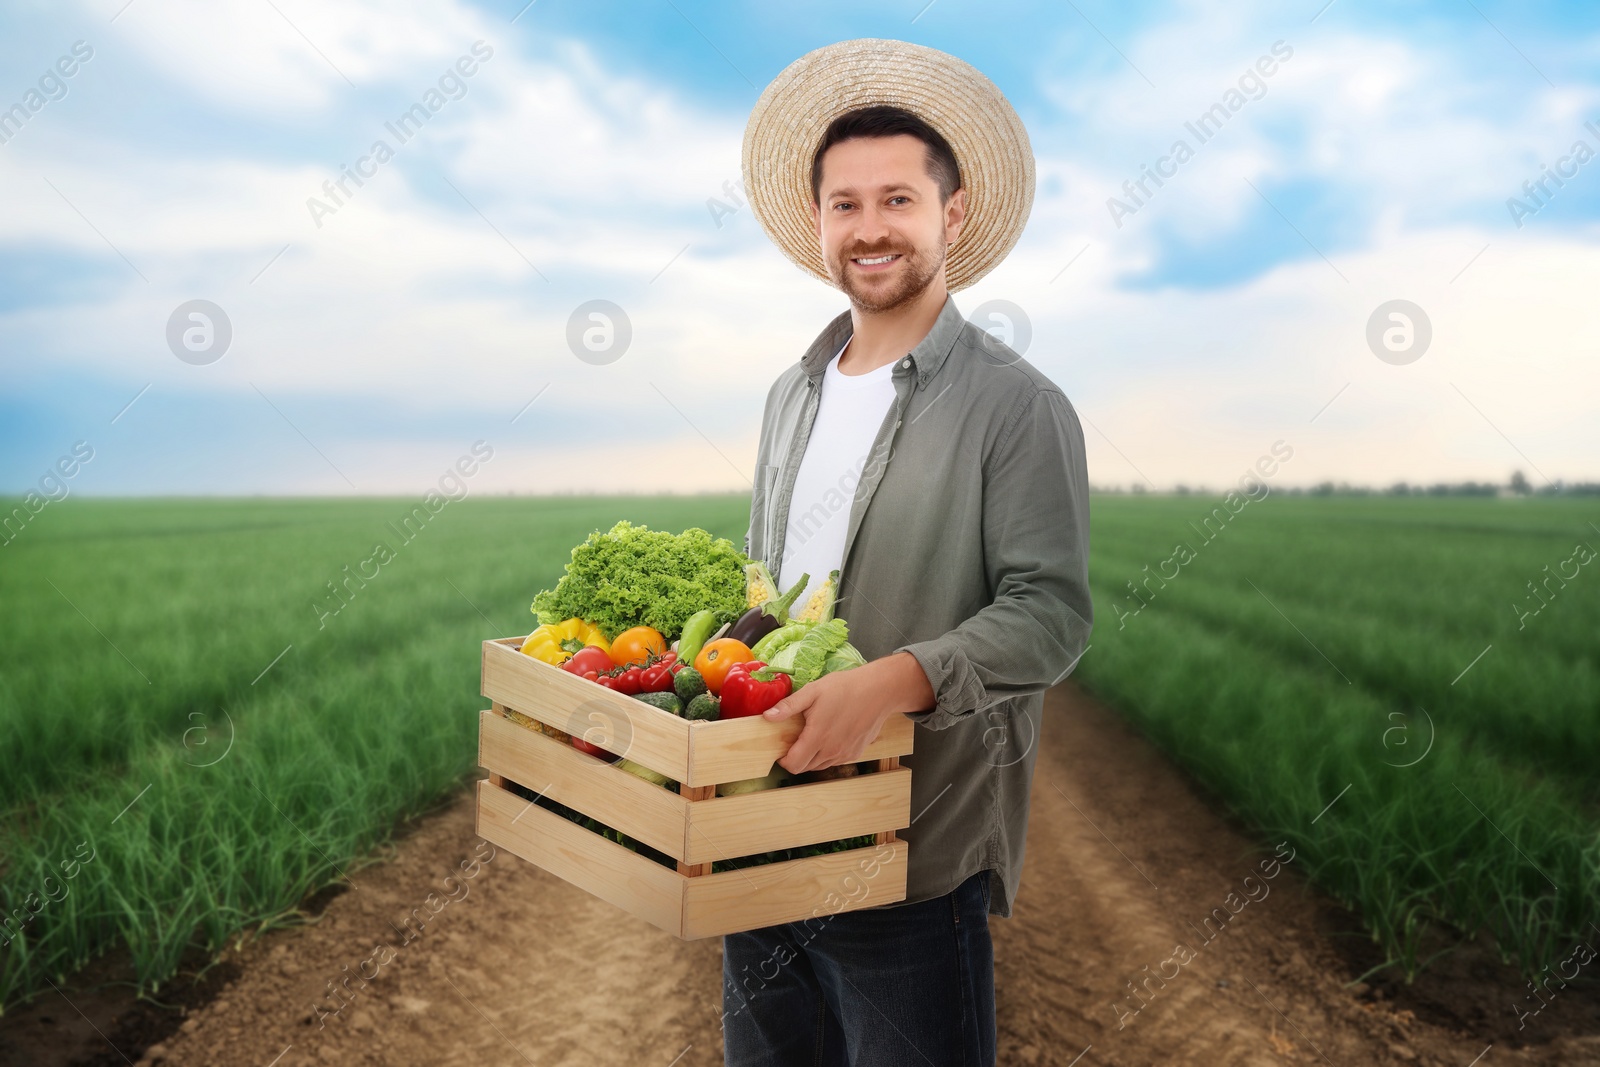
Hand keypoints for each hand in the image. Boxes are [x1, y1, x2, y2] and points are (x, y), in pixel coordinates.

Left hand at [763, 652, 933, 774]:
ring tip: (812, 736)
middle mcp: (832, 751)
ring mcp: (845, 753)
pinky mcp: (856, 752)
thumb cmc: (845, 688)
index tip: (781, 749)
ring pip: (820, 766)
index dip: (783, 760)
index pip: (793, 765)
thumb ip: (789, 706)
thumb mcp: (812, 692)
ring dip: (812, 757)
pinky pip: (835, 761)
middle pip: (805, 767)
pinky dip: (827, 754)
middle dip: (796, 758)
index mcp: (817, 738)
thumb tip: (767, 717)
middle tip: (795, 739)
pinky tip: (829, 736)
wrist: (878, 691)